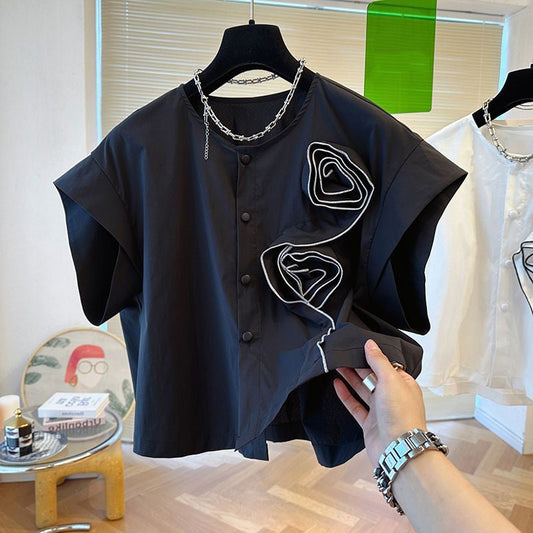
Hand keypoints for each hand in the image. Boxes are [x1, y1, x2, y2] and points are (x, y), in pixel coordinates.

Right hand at [333, 339, 427, 467]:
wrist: (398, 449)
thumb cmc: (401, 415)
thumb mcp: (390, 380)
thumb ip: (378, 361)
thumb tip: (370, 344)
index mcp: (403, 385)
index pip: (386, 365)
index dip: (372, 356)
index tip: (358, 345)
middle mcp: (392, 397)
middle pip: (373, 376)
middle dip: (358, 365)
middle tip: (343, 353)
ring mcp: (380, 411)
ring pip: (363, 390)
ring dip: (350, 378)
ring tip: (337, 364)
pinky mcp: (369, 423)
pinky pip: (355, 406)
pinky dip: (346, 395)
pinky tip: (337, 385)